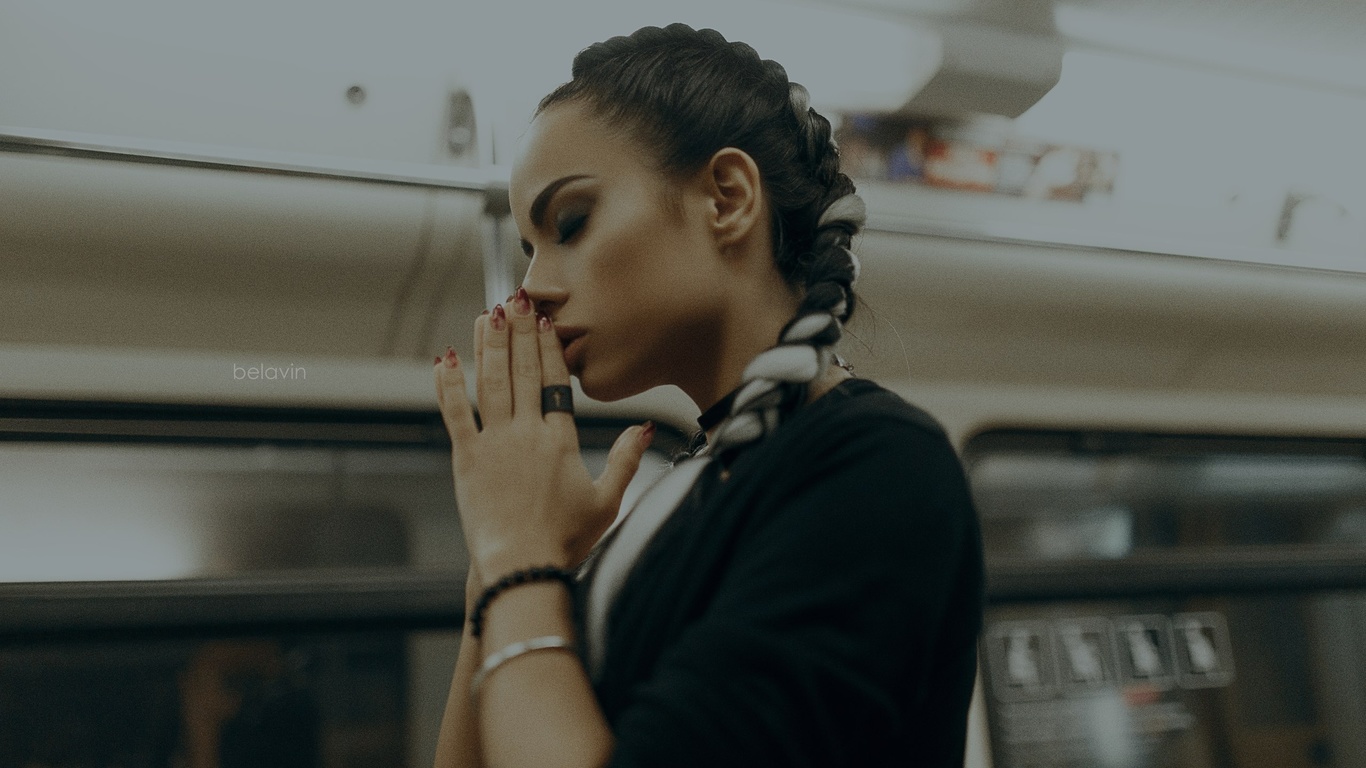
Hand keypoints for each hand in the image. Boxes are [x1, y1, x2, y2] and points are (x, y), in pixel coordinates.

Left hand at [435, 290, 654, 585]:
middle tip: (516, 299)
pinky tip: (446, 358)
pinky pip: (456, 413)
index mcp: (561, 440)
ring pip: (491, 382)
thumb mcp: (608, 501)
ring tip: (488, 314)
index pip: (555, 381)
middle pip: (524, 371)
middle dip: (520, 331)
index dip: (549, 346)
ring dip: (489, 345)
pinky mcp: (467, 459)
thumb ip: (626, 461)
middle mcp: (528, 433)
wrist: (523, 567)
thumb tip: (644, 428)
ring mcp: (495, 443)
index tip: (545, 319)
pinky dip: (449, 384)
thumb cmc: (566, 541)